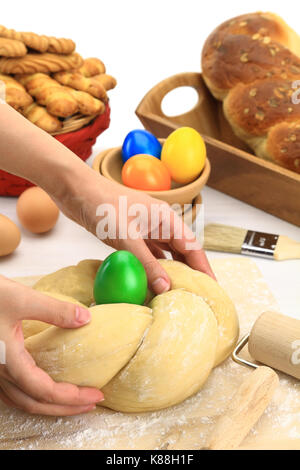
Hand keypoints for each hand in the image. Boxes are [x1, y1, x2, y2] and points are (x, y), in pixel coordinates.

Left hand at [0, 105, 214, 293]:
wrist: (75, 190)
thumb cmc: (102, 204)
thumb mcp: (126, 236)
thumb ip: (147, 263)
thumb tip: (166, 288)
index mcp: (167, 219)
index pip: (193, 247)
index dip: (204, 268)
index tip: (212, 288)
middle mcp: (160, 224)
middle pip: (181, 252)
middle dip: (190, 273)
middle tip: (196, 296)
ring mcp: (145, 231)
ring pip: (165, 256)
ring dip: (170, 273)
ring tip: (176, 295)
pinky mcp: (130, 237)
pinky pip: (147, 256)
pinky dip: (151, 270)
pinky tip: (151, 284)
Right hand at [0, 276, 102, 415]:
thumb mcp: (22, 298)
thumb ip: (55, 310)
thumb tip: (86, 318)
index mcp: (8, 360)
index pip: (44, 390)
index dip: (72, 396)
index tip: (96, 393)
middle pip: (34, 403)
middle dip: (66, 407)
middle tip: (91, 402)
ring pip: (21, 401)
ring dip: (49, 405)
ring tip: (73, 400)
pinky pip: (11, 392)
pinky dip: (32, 396)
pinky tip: (43, 388)